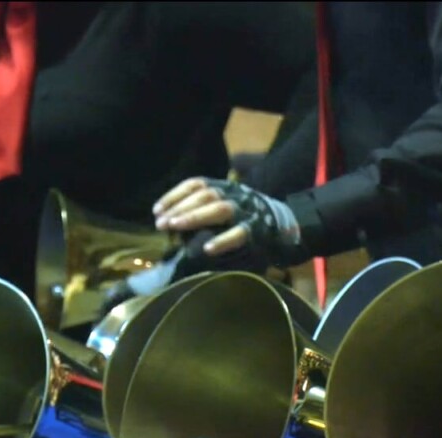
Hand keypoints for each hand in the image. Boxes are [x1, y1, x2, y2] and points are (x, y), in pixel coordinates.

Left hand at [152, 177, 307, 265]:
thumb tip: (169, 221)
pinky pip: (239, 234)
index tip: (156, 210)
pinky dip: (222, 241)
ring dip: (195, 217)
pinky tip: (206, 249)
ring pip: (220, 209)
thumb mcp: (225, 205)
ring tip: (175, 228)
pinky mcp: (258, 230)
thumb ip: (202, 209)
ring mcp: (248, 211)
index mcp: (225, 186)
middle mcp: (236, 194)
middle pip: (205, 195)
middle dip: (180, 208)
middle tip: (161, 223)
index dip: (174, 195)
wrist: (285, 224)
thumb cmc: (244, 218)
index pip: (196, 184)